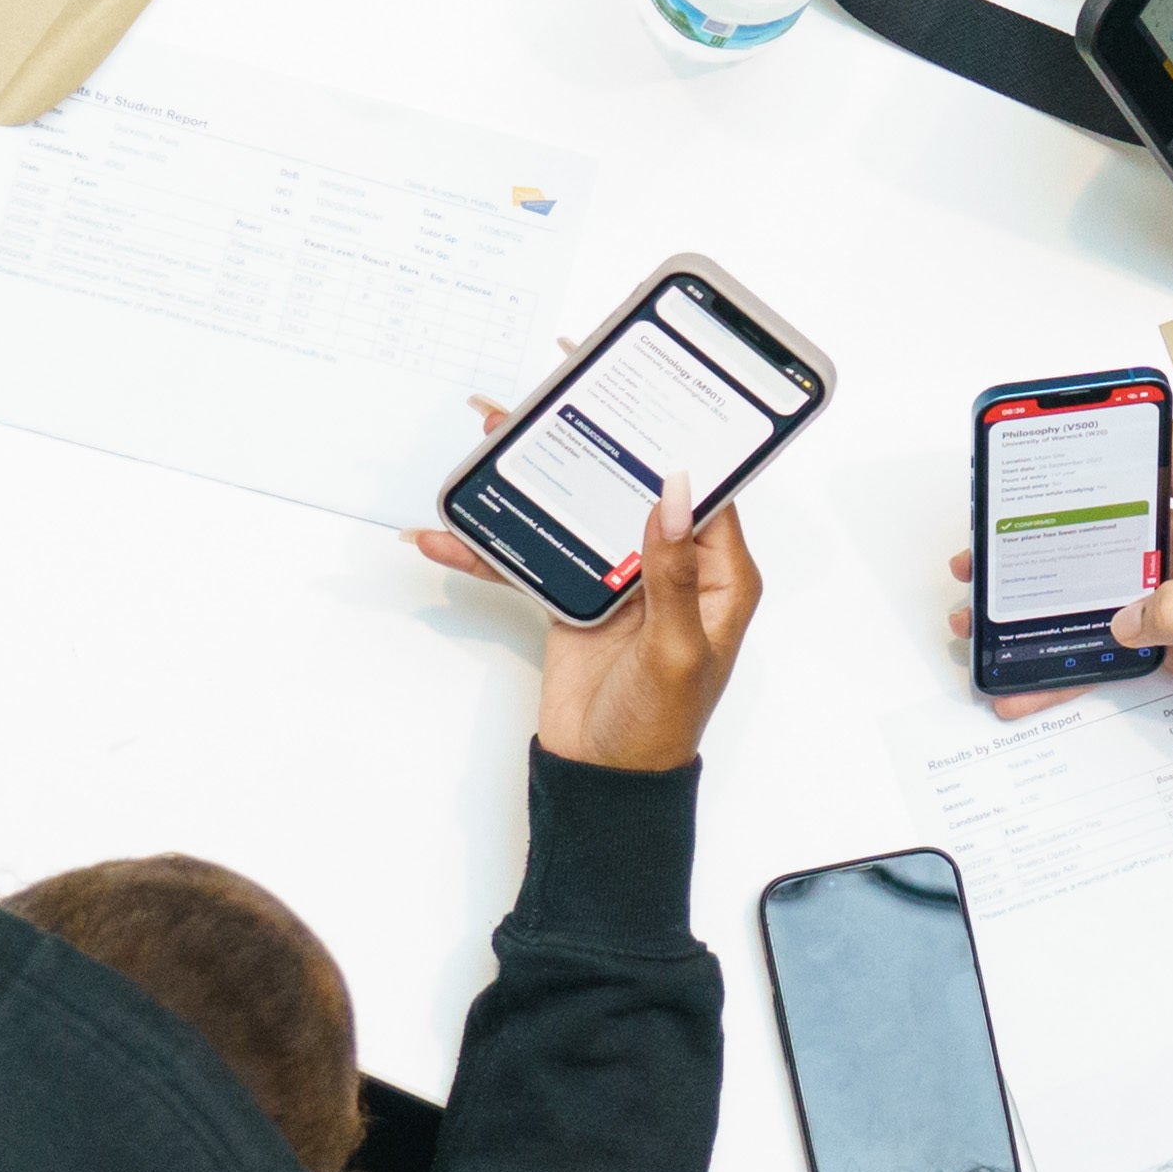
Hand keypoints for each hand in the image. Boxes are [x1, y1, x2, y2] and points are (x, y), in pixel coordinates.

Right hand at [413, 413, 762, 770]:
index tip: (638, 388)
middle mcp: (676, 566)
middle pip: (632, 483)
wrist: (605, 783)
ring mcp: (622, 580)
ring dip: (534, 478)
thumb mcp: (676, 650)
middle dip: (590, 438)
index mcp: (722, 573)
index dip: (671, 434)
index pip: (702, 486)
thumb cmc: (660, 728)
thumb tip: (674, 492)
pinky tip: (450, 533)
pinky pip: (536, 557)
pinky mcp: (577, 599)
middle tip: (547, 391)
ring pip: (579, 510)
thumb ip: (675, 571)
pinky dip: (493, 547)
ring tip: (492, 435)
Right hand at [944, 435, 1172, 800]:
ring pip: (1102, 585)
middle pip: (1116, 520)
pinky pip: (1112, 644)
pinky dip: (1072, 660)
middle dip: (1053, 525)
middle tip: (997, 536)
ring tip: (992, 606)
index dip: (1128, 431)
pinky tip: (1034, 679)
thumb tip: (1126, 611)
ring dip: (1049, 596)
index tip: (1074, 427)